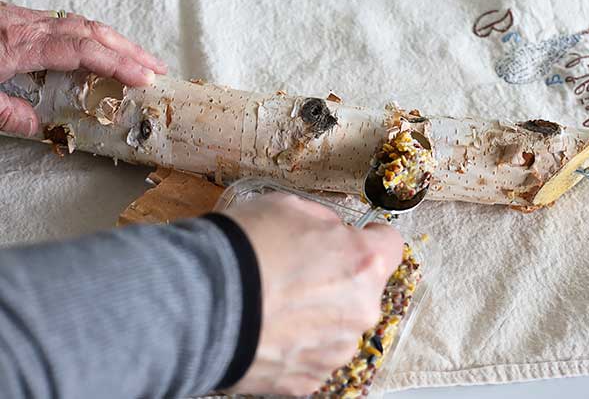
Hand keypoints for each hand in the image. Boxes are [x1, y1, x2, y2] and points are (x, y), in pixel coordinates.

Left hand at [0, 2, 166, 136]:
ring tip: (137, 58)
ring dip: (114, 41)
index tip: (143, 77)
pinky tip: (99, 46)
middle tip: (156, 68)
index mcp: (21, 45)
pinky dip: (91, 34)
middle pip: (92, 32)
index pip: (82, 51)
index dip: (118, 64)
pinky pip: (66, 21)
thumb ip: (7, 112)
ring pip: (82, 23)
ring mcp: (23, 18)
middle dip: (130, 51)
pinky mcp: (18, 16)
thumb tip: (35, 125)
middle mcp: (28, 26)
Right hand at [221, 193, 403, 395]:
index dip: (371, 238)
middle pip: (362, 289)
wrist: (198, 303)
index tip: (356, 240)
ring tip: (276, 303)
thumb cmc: (242, 252)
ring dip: (318, 314)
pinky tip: (269, 328)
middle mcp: (359, 311)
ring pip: (338, 325)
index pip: (390, 245)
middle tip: (298, 271)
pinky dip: (297, 344)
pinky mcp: (307, 380)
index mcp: (362, 264)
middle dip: (338, 279)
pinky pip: (313, 354)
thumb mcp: (288, 207)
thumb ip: (324, 220)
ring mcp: (334, 351)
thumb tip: (330, 231)